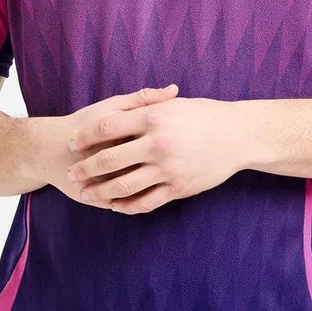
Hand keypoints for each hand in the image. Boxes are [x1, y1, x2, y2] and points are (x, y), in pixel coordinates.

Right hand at [43, 85, 179, 205]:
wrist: (50, 149)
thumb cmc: (85, 122)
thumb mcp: (112, 106)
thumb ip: (143, 99)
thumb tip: (174, 90)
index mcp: (124, 134)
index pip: (161, 138)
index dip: (178, 138)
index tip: (190, 135)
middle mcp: (116, 160)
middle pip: (157, 168)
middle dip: (176, 164)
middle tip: (188, 158)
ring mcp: (107, 183)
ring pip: (144, 190)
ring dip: (162, 186)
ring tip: (173, 177)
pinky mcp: (100, 200)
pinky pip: (131, 206)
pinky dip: (145, 201)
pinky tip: (155, 192)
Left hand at [65, 93, 243, 214]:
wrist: (239, 135)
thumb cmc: (205, 114)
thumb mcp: (173, 104)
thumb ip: (144, 104)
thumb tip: (116, 111)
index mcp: (154, 118)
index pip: (108, 127)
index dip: (86, 136)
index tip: (73, 143)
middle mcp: (158, 143)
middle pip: (110, 159)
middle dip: (86, 168)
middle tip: (71, 173)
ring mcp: (168, 168)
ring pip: (124, 185)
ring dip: (101, 192)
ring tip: (86, 193)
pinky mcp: (179, 187)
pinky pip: (147, 201)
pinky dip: (128, 206)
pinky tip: (116, 206)